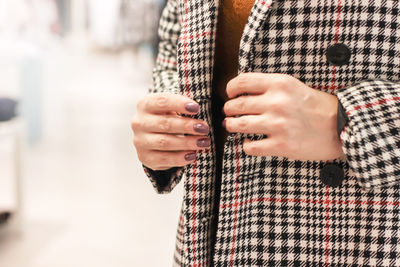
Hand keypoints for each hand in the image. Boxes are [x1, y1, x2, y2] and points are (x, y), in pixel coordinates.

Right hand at [131, 93, 210, 169]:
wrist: (153, 138)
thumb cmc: (168, 118)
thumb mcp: (171, 108)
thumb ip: (182, 107)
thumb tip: (198, 110)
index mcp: (145, 104)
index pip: (162, 101)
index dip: (179, 104)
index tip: (197, 108)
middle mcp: (139, 122)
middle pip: (165, 123)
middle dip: (187, 126)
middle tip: (204, 128)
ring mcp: (140, 141)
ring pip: (164, 142)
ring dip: (187, 143)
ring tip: (203, 142)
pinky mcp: (144, 157)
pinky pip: (164, 159)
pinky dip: (180, 158)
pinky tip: (193, 155)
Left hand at [223, 73, 343, 160]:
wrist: (342, 126)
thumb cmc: (316, 106)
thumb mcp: (294, 86)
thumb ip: (270, 87)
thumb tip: (241, 92)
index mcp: (280, 84)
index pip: (242, 82)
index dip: (230, 89)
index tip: (230, 94)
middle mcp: (277, 103)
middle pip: (236, 105)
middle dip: (229, 110)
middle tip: (230, 113)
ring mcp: (278, 125)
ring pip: (238, 125)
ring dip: (231, 126)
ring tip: (233, 126)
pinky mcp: (281, 145)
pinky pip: (250, 147)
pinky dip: (246, 145)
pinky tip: (250, 143)